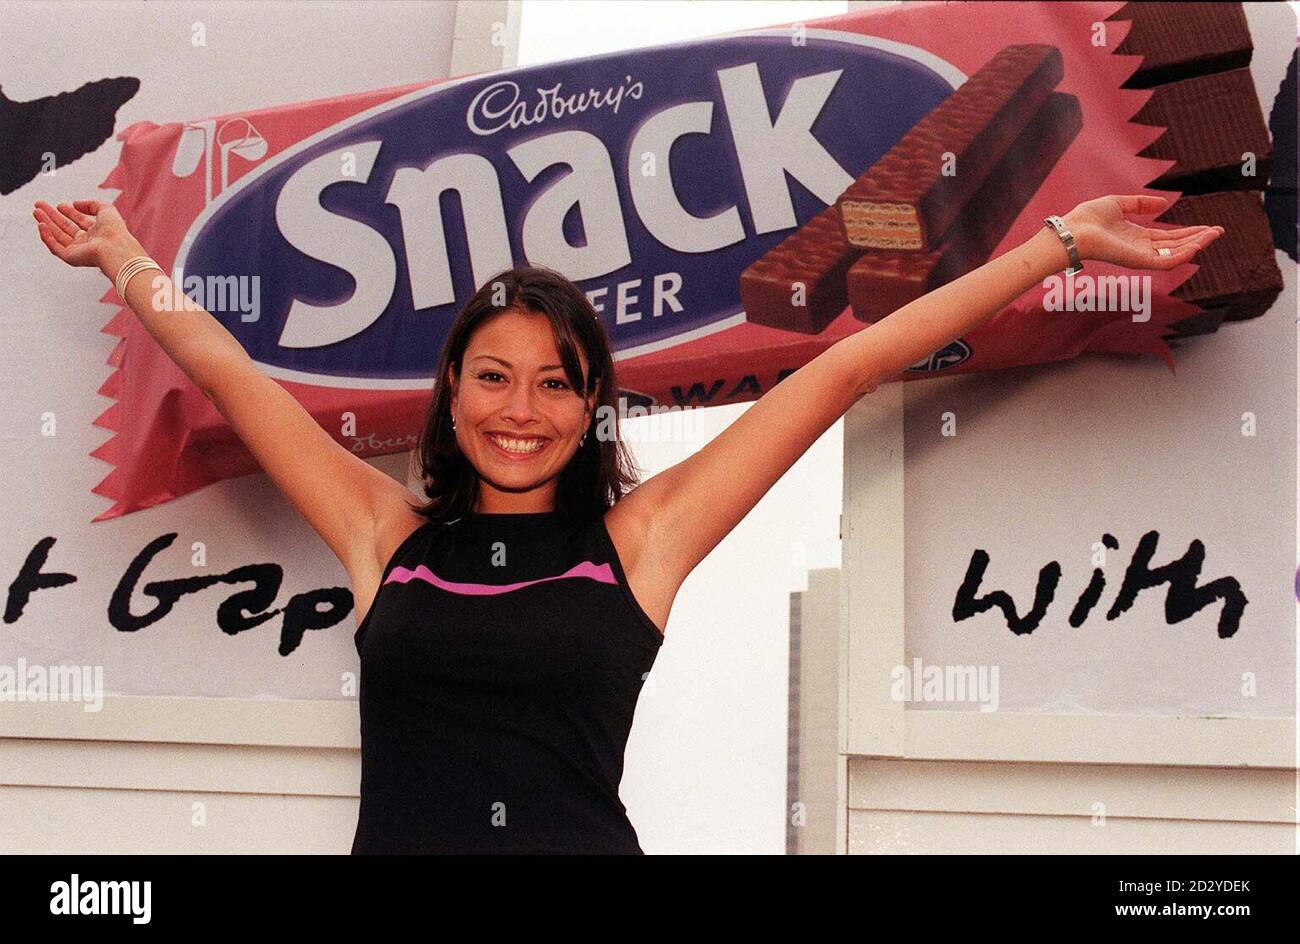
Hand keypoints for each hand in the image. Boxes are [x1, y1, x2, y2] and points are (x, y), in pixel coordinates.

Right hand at [33, 199, 142, 272]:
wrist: (115, 248)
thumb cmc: (115, 231)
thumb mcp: (106, 210)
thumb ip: (91, 204)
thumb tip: (75, 203)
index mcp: (97, 232)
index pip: (79, 221)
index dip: (69, 212)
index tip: (59, 205)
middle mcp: (87, 242)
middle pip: (65, 227)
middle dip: (52, 216)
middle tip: (39, 205)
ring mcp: (78, 250)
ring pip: (57, 235)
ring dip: (46, 223)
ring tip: (36, 211)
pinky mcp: (70, 257)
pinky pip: (54, 246)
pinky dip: (47, 236)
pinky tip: (41, 225)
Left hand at [1062, 194, 1222, 270]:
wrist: (1073, 230)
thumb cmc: (1088, 218)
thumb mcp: (1118, 203)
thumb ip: (1140, 204)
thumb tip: (1163, 204)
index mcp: (1136, 237)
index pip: (1168, 238)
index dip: (1188, 232)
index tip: (1207, 227)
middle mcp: (1140, 249)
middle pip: (1175, 246)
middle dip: (1198, 239)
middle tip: (1219, 231)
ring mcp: (1139, 257)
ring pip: (1174, 255)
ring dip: (1196, 245)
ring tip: (1214, 235)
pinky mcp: (1138, 262)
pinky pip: (1165, 262)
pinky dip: (1182, 255)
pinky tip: (1197, 246)